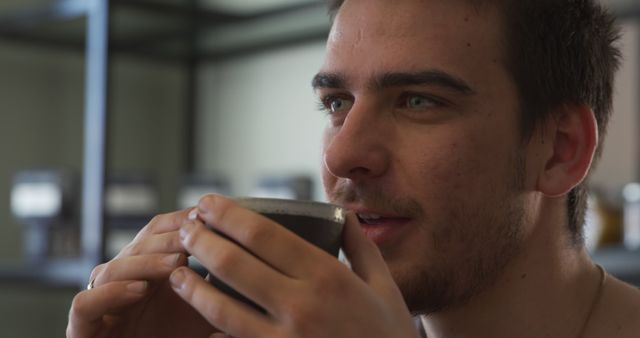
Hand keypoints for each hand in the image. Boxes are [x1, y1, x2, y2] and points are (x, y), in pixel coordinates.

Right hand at [67, 209, 217, 337]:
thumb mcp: (206, 315)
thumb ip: (215, 288)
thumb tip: (243, 254)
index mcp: (149, 273)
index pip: (156, 233)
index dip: (179, 221)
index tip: (205, 214)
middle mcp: (123, 284)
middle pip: (135, 246)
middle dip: (166, 237)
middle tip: (194, 234)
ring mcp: (101, 305)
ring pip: (110, 268)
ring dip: (144, 262)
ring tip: (176, 262)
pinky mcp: (82, 330)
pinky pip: (85, 304)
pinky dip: (110, 293)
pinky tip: (139, 289)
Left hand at [169, 194, 418, 337]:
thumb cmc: (388, 335)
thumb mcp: (384, 286)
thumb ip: (361, 247)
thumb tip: (344, 216)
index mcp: (327, 276)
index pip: (263, 235)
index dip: (227, 216)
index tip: (207, 203)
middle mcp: (301, 305)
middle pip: (234, 264)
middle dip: (201, 241)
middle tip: (185, 229)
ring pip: (222, 309)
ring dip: (192, 286)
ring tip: (176, 271)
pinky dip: (211, 332)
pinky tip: (198, 320)